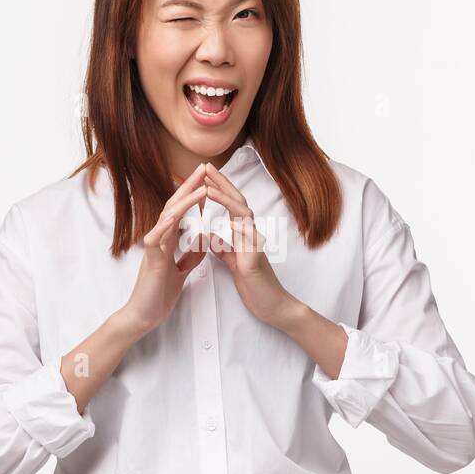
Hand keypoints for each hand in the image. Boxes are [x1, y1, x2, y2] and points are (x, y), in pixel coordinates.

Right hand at [118, 163, 209, 337]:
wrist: (143, 316)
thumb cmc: (158, 294)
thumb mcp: (181, 272)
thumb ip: (190, 256)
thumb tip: (203, 243)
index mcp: (168, 241)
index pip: (183, 212)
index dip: (195, 196)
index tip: (208, 180)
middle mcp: (160, 239)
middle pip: (175, 206)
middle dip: (189, 187)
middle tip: (203, 169)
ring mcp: (154, 248)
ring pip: (167, 218)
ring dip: (184, 202)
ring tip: (200, 187)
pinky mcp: (151, 261)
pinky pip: (156, 239)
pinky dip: (166, 226)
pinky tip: (175, 216)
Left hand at [199, 163, 301, 328]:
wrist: (271, 305)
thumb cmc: (253, 283)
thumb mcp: (233, 262)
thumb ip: (223, 247)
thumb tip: (210, 237)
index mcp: (244, 233)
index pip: (231, 204)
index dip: (218, 188)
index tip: (203, 174)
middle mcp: (252, 234)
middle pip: (238, 202)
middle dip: (222, 184)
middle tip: (206, 168)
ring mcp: (256, 246)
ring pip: (244, 216)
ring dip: (227, 201)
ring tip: (210, 189)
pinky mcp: (255, 262)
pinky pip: (250, 242)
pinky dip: (239, 230)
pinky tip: (229, 223)